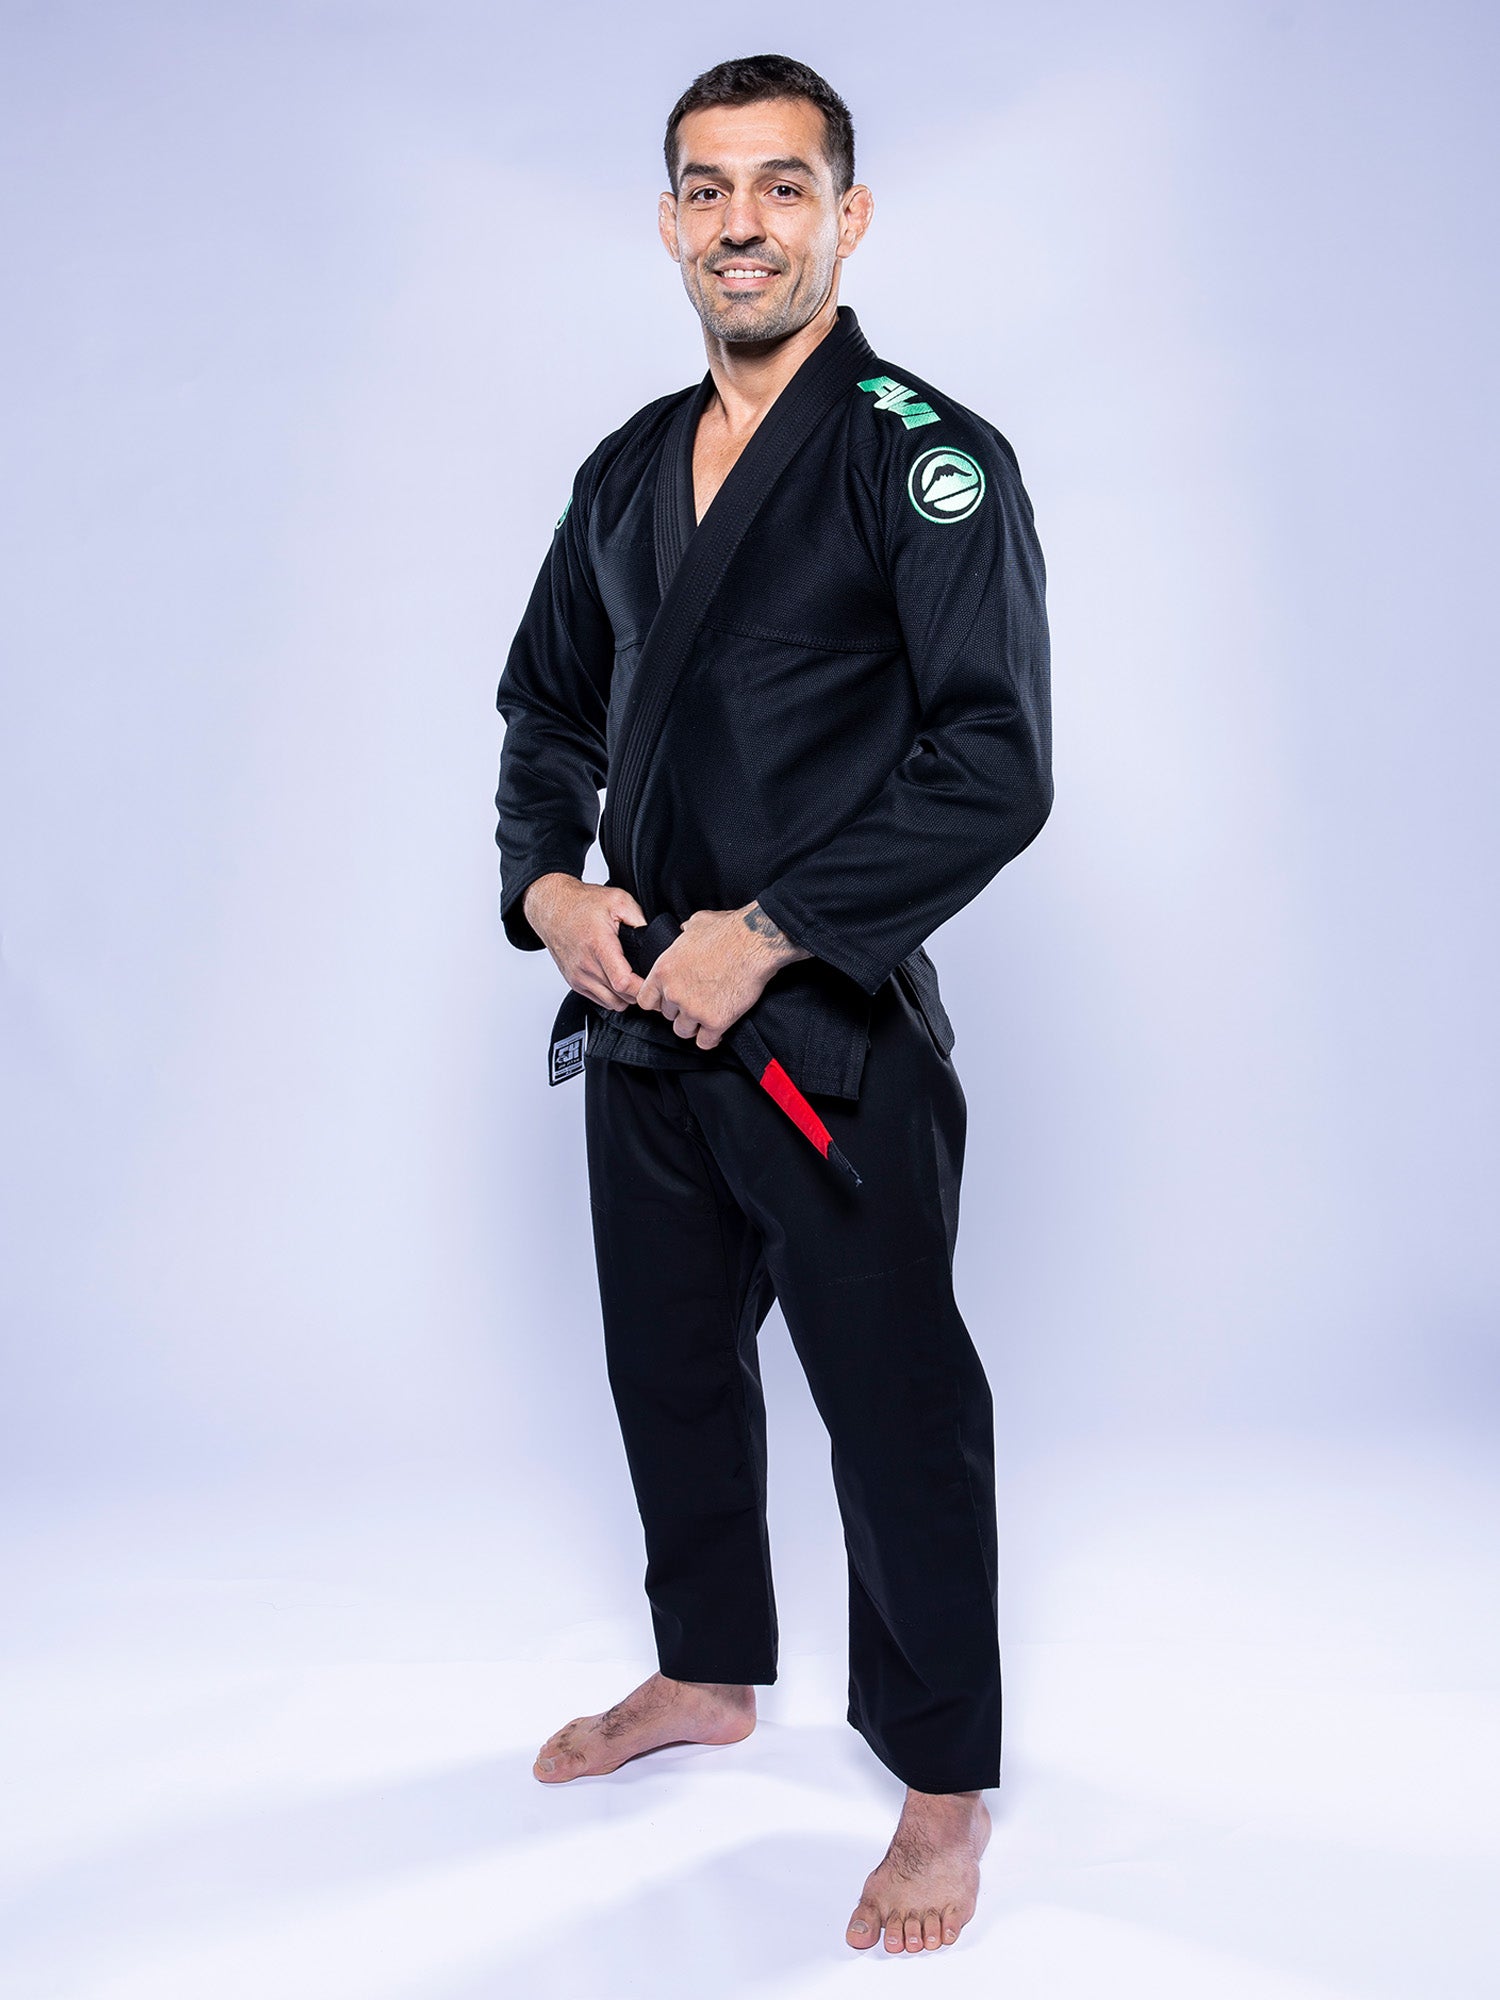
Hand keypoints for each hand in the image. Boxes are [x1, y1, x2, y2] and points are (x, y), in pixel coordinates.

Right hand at [523, 874, 646, 1011]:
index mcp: (599, 946)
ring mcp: (579, 976)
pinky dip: (613, 996)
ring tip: (635, 983)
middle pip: (620, 997)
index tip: (653, 983)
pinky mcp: (574, 981)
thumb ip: (639, 919)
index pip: (623, 982)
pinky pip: (600, 1001)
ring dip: (626, 997)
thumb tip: (653, 937)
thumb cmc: (581, 904)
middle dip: (639, 993)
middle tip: (650, 982)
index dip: (642, 987)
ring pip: (611, 1003)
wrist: (552, 907)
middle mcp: (586, 965)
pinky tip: (619, 982)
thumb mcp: (618, 900)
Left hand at [635, 902, 810, 1048]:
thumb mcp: (697, 923)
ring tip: (707, 1016)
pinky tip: (718, 1029)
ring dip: (694, 1026)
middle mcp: (673, 992)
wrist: (754, 943)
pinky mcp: (715, 1021)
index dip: (659, 1002)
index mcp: (664, 969)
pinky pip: (705, 1042)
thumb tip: (683, 931)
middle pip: (667, 1016)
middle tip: (697, 1003)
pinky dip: (711, 1038)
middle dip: (681, 1011)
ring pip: (683, 1031)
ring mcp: (693, 1009)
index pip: (645, 1000)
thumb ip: (684, 933)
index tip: (670, 1001)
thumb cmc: (729, 930)